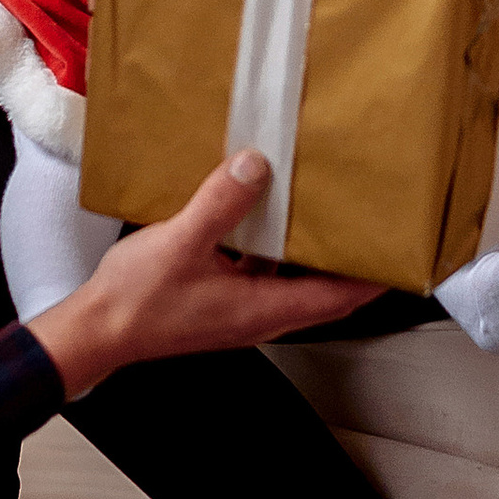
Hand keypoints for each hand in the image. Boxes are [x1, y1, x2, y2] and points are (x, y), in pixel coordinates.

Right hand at [29, 154, 374, 397]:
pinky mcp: (218, 301)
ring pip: (291, 281)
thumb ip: (221, 203)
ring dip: (308, 253)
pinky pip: (259, 273)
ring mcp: (238, 310)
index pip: (338, 298)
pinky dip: (269, 249)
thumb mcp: (182, 242)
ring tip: (321, 212)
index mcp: (262, 309)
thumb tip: (255, 168)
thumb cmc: (137, 302)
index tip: (401, 255)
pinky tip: (257, 216)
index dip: (374, 279)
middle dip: (349, 263)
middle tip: (369, 226)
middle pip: (322, 291)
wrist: (97, 330)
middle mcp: (258, 315)